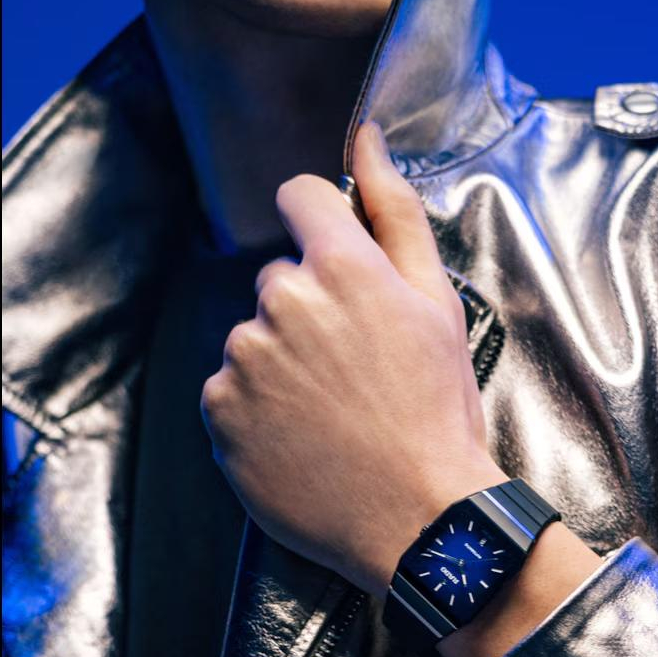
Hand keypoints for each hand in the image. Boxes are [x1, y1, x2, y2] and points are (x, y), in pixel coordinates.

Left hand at [201, 121, 508, 598]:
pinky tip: (302, 436)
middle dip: (311, 310)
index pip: (300, 197)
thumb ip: (395, 213)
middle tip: (357, 368)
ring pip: (254, 336)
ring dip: (282, 362)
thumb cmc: (438, 413)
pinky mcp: (218, 413)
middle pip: (280, 278)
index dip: (322, 228)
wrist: (418, 518)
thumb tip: (366, 138)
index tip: (342, 270)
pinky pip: (229, 390)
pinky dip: (257, 408)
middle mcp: (282, 303)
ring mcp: (243, 361)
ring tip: (332, 411)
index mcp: (342, 267)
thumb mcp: (438, 306)